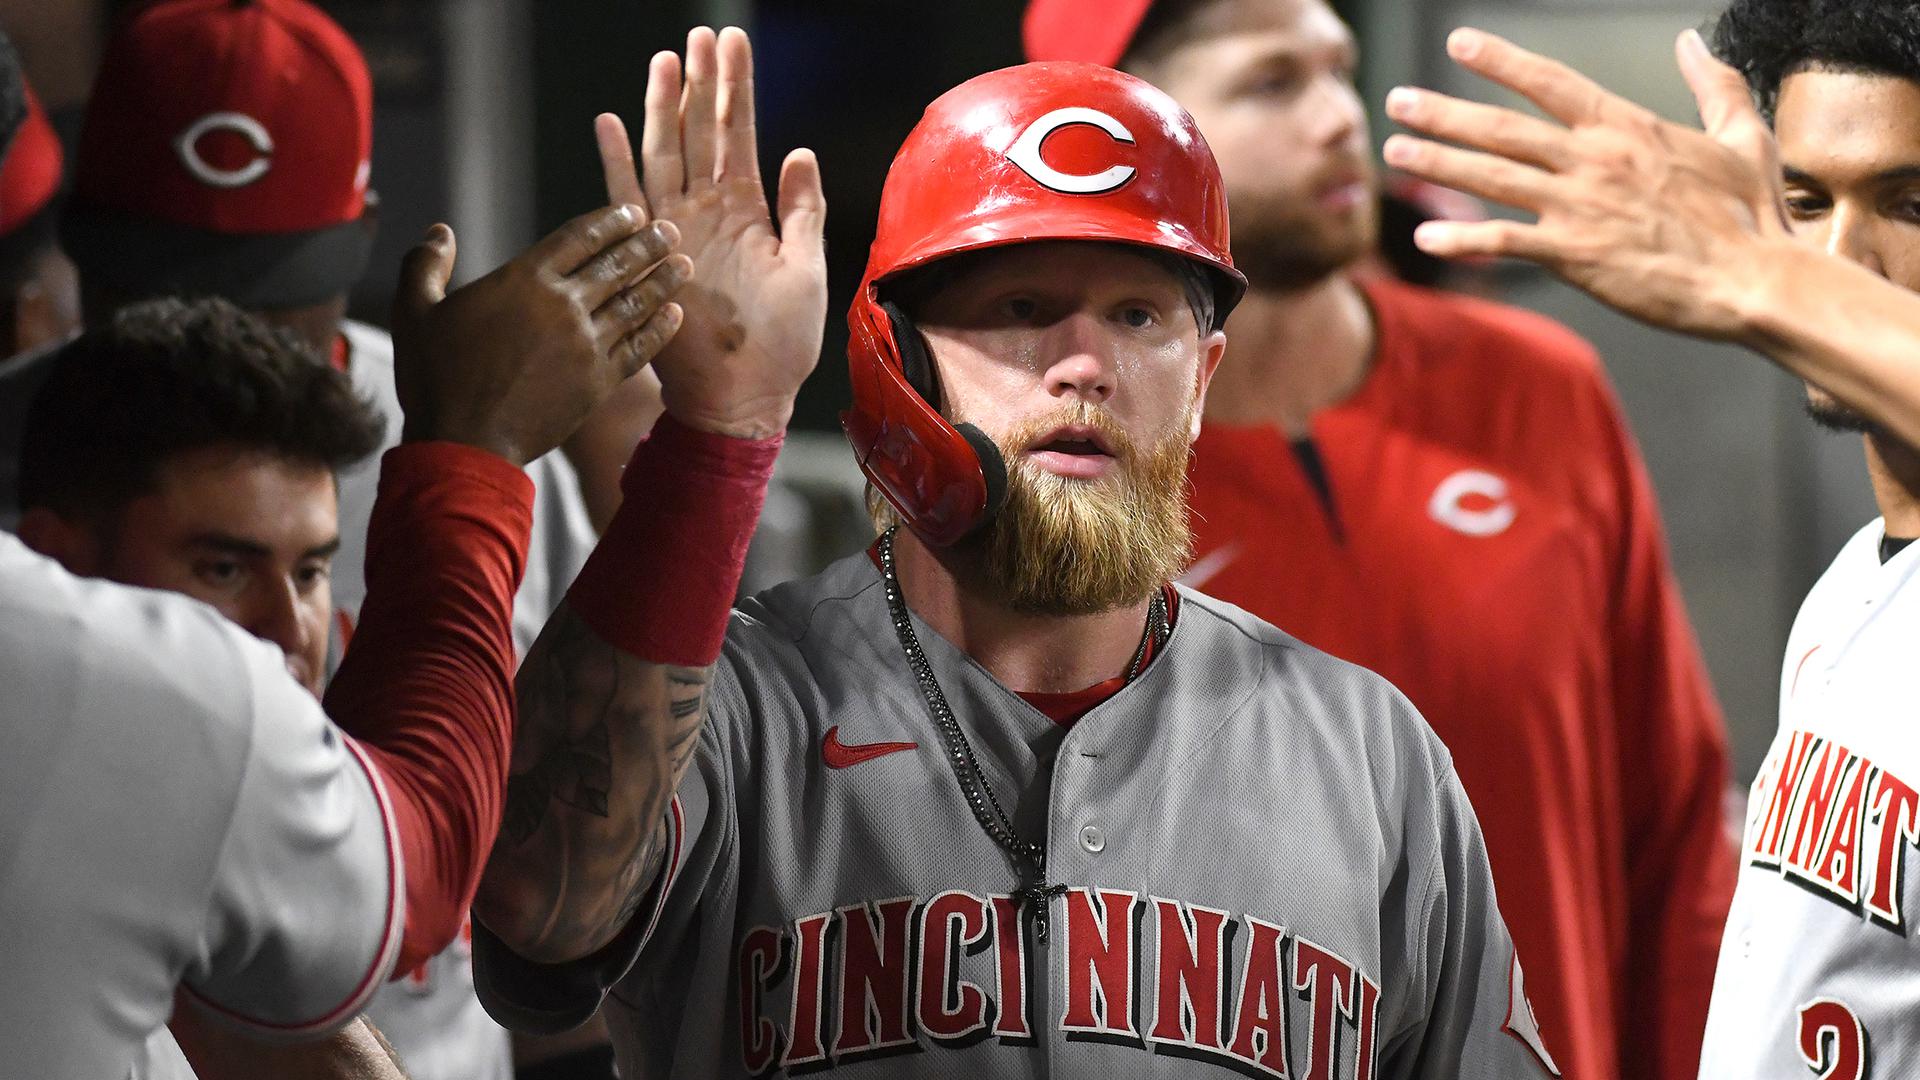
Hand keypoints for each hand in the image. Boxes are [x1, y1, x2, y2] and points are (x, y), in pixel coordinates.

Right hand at [390, 209, 691, 465]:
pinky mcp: (599, 382)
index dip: (610, 220)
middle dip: (648, 243)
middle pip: (616, 264)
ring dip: (663, 280)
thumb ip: (425, 264)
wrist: (466, 442)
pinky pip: (639, 348)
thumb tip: (439, 231)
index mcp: (524, 279)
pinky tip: (676, 315)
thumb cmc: (435, 377)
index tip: (632, 211)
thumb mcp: (415, 312)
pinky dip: (660, 329)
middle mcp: (563, 305)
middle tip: (671, 230)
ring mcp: (586, 344)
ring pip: (635, 302)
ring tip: (685, 264)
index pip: (578, 237)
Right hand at [598, 25, 826, 439]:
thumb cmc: (782, 346)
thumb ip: (804, 208)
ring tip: (668, 59)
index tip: (735, 42)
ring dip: (666, 106)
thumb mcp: (808, 269)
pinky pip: (630, 198)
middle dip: (703, 81)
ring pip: (668, 151)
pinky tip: (612, 120)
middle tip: (703, 34)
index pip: (742, 133)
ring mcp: (678, 229)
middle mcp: (710, 211)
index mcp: (749, 211)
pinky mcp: (652, 254)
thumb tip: (802, 150)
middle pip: (702, 130)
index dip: (737, 87)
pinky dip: (619, 160)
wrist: (744, 397)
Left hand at [1380, 28, 1791, 340]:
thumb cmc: (1754, 215)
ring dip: (1439, 161)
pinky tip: (1425, 237)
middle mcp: (1594, 159)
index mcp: (1628, 127)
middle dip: (1445, 111)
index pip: (1551, 81)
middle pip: (1503, 127)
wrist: (1755, 279)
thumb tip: (1692, 41)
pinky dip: (1462, 238)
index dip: (1501, 60)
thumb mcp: (1745, 135)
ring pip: (1492, 176)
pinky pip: (1505, 241)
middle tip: (1399, 99)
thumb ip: (1714, 84)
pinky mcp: (1574, 255)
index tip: (1459, 43)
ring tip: (1395, 148)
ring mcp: (1580, 206)